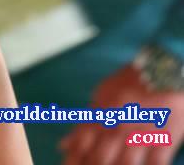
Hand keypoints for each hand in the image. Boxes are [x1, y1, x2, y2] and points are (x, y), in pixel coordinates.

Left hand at [59, 64, 183, 163]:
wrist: (160, 71)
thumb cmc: (128, 82)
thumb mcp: (101, 95)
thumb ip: (83, 122)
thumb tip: (63, 145)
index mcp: (101, 115)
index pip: (81, 144)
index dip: (73, 161)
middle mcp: (118, 126)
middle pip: (100, 159)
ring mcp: (140, 134)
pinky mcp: (163, 140)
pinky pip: (155, 164)